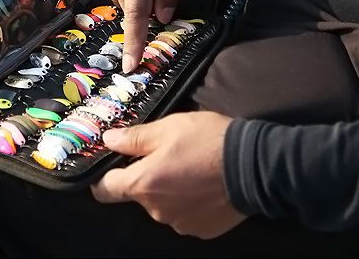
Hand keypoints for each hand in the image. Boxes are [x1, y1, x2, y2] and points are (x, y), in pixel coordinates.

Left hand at [91, 111, 244, 238]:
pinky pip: (185, 215)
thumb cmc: (207, 141)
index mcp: (143, 184)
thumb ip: (134, 138)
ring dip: (171, 191)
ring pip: (164, 205)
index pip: (105, 190)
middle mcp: (156, 210)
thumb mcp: (168, 128)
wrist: (253, 166)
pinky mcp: (201, 230)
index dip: (105, 177)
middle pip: (140, 194)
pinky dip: (190, 203)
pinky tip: (206, 186)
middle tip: (170, 157)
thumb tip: (108, 140)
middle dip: (149, 178)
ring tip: (193, 170)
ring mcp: (179, 223)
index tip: (114, 167)